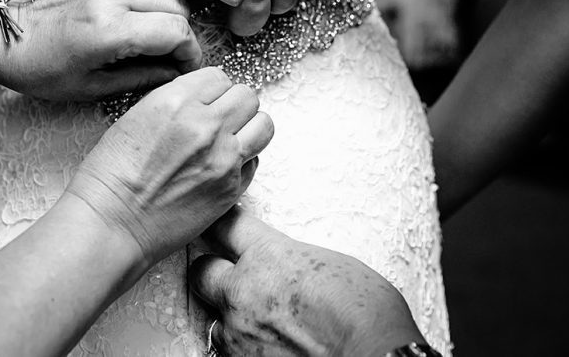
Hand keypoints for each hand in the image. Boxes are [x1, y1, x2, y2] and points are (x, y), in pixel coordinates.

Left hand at [0, 0, 201, 99]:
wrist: (3, 35)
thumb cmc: (42, 70)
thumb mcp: (94, 87)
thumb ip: (144, 78)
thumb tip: (177, 74)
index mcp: (110, 29)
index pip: (176, 31)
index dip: (189, 51)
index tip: (185, 66)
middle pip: (176, 8)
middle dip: (179, 34)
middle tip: (169, 56)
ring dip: (160, 18)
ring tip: (144, 41)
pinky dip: (139, 5)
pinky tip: (122, 23)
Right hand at [65, 68, 274, 265]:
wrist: (111, 224)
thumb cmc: (111, 175)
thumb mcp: (135, 117)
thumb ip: (174, 101)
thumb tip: (199, 97)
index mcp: (177, 101)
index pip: (218, 76)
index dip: (211, 88)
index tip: (205, 100)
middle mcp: (206, 126)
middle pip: (247, 96)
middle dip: (234, 104)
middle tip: (219, 118)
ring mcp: (224, 159)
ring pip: (264, 125)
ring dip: (249, 128)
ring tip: (230, 138)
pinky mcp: (231, 189)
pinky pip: (255, 161)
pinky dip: (244, 160)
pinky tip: (221, 166)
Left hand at [190, 207, 425, 356]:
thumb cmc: (367, 315)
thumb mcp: (330, 265)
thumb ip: (293, 261)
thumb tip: (287, 269)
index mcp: (268, 256)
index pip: (225, 226)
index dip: (221, 223)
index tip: (219, 224)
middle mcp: (243, 291)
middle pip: (202, 270)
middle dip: (213, 271)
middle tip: (230, 276)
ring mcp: (239, 332)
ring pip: (215, 317)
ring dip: (232, 317)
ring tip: (265, 323)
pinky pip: (230, 349)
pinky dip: (246, 347)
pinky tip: (271, 346)